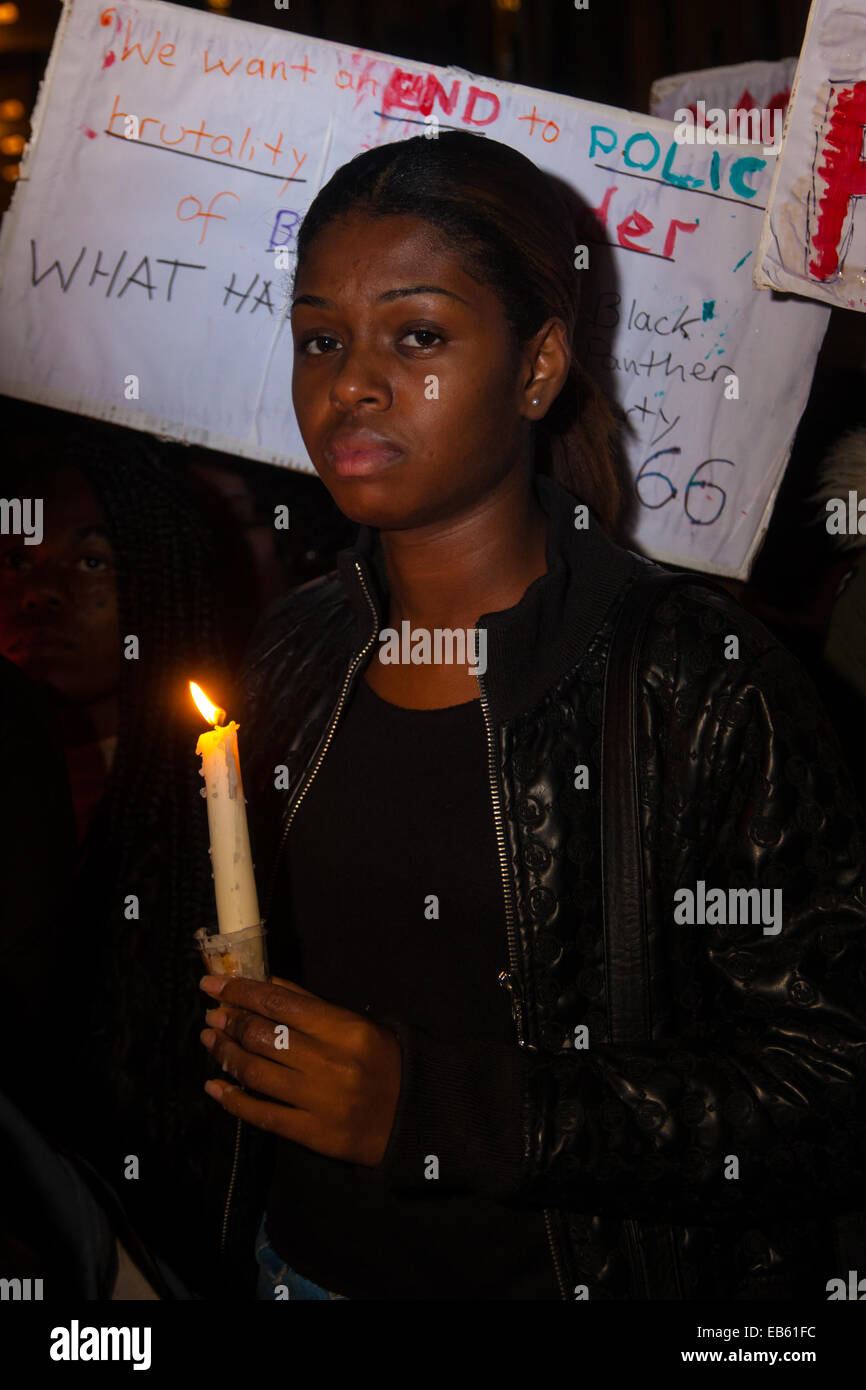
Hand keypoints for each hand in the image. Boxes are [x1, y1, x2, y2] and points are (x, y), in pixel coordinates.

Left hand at [198, 974, 401, 1166]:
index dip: (241, 992)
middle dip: (230, 1021)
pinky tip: (215, 1086)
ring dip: (226, 1053)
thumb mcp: (357, 1024)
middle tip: (213, 1015)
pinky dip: (233, 1099)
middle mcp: (329, 1063)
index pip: (280, 1004)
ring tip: (212, 1040)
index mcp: (344, 1030)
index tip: (214, 985)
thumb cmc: (384, 1061)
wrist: (412, 1116)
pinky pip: (262, 1114)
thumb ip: (311, 1004)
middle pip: (263, 1037)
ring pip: (256, 1072)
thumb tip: (266, 984)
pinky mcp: (311, 1134)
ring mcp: (319, 1101)